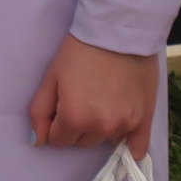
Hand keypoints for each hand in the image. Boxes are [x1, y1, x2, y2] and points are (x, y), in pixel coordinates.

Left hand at [29, 35, 159, 159]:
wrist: (117, 33)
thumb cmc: (79, 52)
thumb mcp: (51, 78)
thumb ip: (39, 112)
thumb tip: (37, 141)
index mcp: (75, 119)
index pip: (58, 140)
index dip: (56, 123)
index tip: (62, 105)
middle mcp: (102, 127)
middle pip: (82, 142)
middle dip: (76, 126)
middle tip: (81, 99)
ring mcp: (125, 125)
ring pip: (104, 140)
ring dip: (99, 128)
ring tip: (101, 100)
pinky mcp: (144, 119)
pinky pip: (138, 147)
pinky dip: (130, 145)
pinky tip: (126, 143)